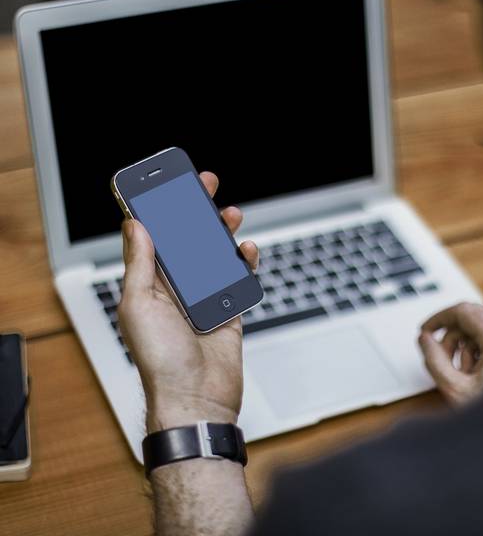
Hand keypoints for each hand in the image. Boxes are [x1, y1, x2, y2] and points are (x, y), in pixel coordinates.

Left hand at [118, 172, 258, 431]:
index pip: (154, 238)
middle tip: (205, 186)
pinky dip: (243, 262)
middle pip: (187, 241)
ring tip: (230, 214)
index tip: (168, 185)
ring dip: (221, 233)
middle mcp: (175, 289)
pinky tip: (246, 251)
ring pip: (214, 255)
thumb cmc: (160, 360)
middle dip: (195, 211)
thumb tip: (135, 225)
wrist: (197, 399)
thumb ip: (140, 264)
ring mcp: (203, 298)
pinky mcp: (227, 309)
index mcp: (149, 285)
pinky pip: (237, 278)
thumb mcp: (139, 305)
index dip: (160, 210)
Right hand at [418, 303, 482, 404]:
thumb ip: (434, 361)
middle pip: (473, 319)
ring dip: (467, 346)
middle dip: (452, 337)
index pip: (463, 311)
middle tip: (441, 357)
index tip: (426, 330)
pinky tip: (479, 375)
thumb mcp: (457, 389)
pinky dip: (482, 351)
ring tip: (464, 373)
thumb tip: (425, 340)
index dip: (439, 319)